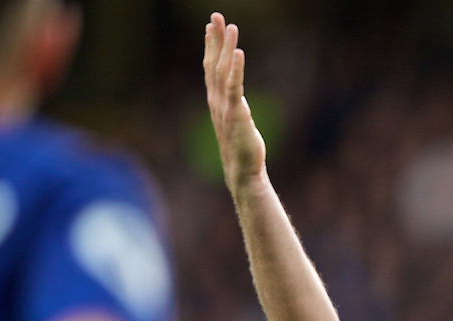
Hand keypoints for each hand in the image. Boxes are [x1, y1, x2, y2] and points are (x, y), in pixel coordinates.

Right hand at [203, 12, 265, 193]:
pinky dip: (235, 69)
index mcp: (216, 101)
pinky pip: (234, 87)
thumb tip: (238, 101)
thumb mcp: (237, 122)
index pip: (210, 68)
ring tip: (230, 26)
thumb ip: (235, 108)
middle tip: (215, 16)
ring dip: (225, 47)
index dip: (210, 46)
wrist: (242, 171)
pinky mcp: (236, 114)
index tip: (210, 27)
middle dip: (214, 39)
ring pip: (222, 70)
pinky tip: (238, 52)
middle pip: (213, 63)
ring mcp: (224, 106)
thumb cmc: (241, 149)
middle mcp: (216, 100)